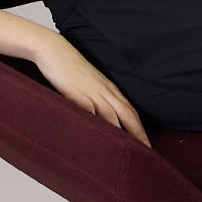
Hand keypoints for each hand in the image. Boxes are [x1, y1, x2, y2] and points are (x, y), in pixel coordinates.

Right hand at [31, 29, 149, 145]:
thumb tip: (102, 118)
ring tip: (124, 153)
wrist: (53, 49)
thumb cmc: (70, 67)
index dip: (140, 128)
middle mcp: (103, 90)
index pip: (129, 110)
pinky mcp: (74, 92)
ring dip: (118, 134)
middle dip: (136, 133)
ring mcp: (90, 91)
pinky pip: (88, 110)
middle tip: (144, 151)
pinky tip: (97, 137)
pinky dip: (94, 124)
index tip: (147, 144)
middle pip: (125, 113)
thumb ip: (97, 98)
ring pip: (110, 114)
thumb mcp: (89, 83)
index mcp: (108, 88)